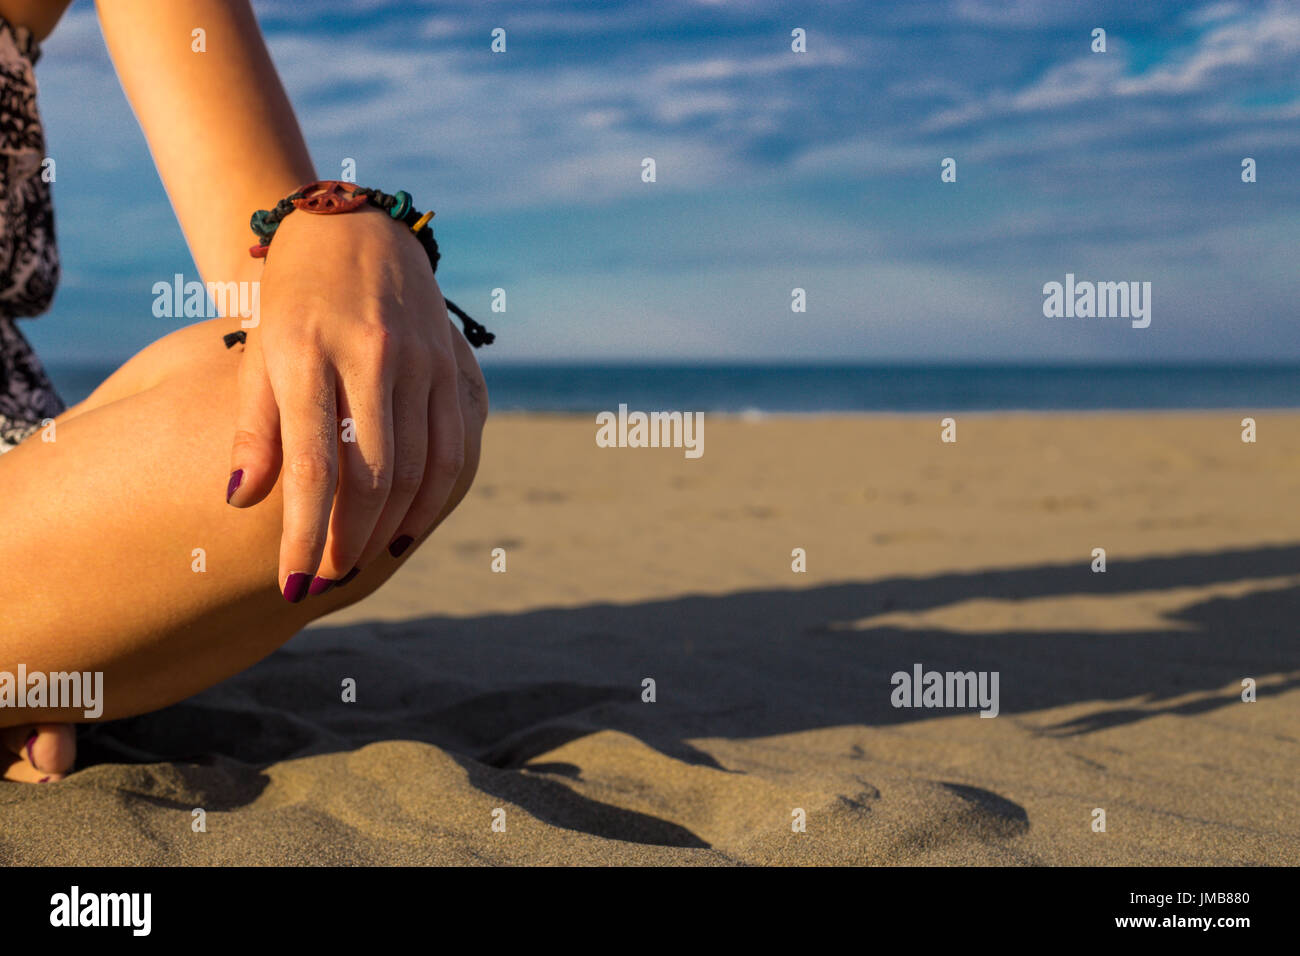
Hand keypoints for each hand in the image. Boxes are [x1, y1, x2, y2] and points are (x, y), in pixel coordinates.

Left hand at [225, 205, 481, 599]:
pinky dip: (433, 499)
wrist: (352, 230)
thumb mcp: (257, 355)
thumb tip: (241, 500)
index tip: (291, 587)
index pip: (309, 465)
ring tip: (360, 561)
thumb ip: (252, 429)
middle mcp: (370, 355)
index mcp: (306, 353)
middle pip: (371, 476)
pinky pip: (454, 449)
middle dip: (348, 541)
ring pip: (419, 470)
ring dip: (390, 529)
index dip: (301, 535)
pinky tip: (406, 528)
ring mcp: (420, 359)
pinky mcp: (452, 364)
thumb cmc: (290, 304)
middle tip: (326, 581)